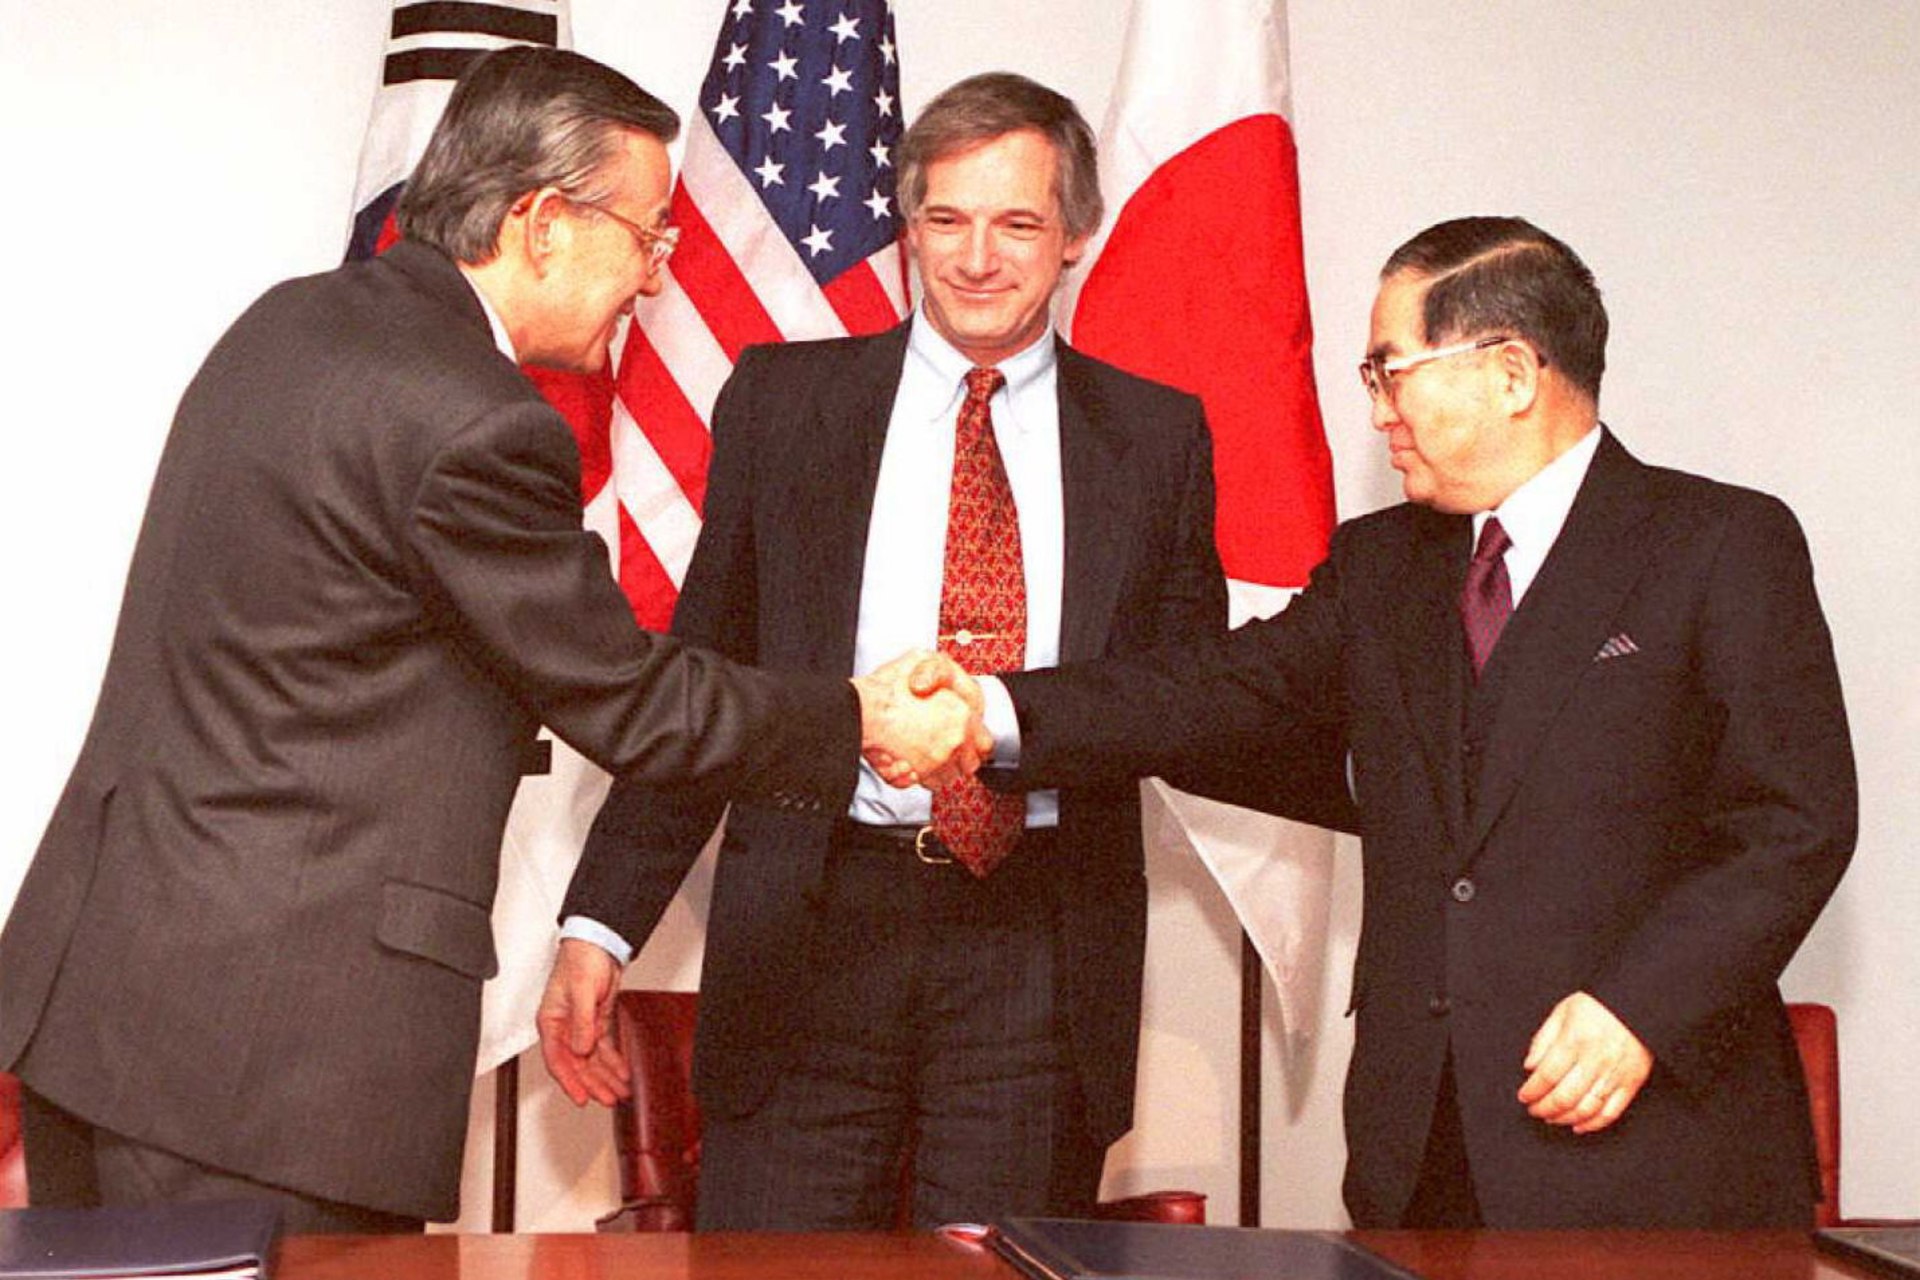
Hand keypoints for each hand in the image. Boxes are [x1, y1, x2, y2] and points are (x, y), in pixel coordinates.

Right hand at [535, 937, 631, 1107]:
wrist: (598, 945)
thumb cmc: (580, 961)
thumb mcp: (581, 992)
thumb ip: (581, 1022)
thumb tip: (580, 1050)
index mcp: (551, 1022)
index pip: (557, 1059)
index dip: (569, 1081)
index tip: (581, 1098)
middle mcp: (565, 1028)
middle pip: (577, 1065)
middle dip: (593, 1084)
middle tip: (608, 1099)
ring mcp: (581, 1027)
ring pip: (591, 1061)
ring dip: (605, 1077)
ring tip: (619, 1092)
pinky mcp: (597, 1023)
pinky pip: (604, 1049)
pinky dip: (613, 1062)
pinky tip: (621, 1072)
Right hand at [853, 649, 989, 789]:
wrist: (858, 711)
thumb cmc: (886, 688)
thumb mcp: (922, 659)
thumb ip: (941, 672)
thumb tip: (943, 685)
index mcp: (962, 715)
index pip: (984, 739)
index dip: (974, 738)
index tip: (966, 737)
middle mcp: (953, 743)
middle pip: (969, 763)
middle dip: (960, 757)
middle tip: (945, 747)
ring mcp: (933, 762)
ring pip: (947, 776)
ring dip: (939, 767)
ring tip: (924, 753)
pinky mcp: (911, 777)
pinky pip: (922, 784)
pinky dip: (916, 777)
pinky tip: (908, 763)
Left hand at [1517, 990, 1653, 1133]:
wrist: (1637, 1004)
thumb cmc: (1597, 1006)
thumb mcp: (1562, 1012)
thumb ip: (1543, 1040)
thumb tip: (1530, 1067)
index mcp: (1575, 1041)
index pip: (1547, 1076)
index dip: (1532, 1091)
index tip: (1524, 1096)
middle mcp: (1595, 1061)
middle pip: (1564, 1097)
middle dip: (1544, 1109)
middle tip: (1535, 1110)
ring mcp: (1615, 1075)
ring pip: (1586, 1108)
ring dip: (1565, 1118)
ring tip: (1552, 1118)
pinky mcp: (1631, 1083)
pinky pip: (1611, 1112)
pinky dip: (1593, 1124)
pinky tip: (1579, 1126)